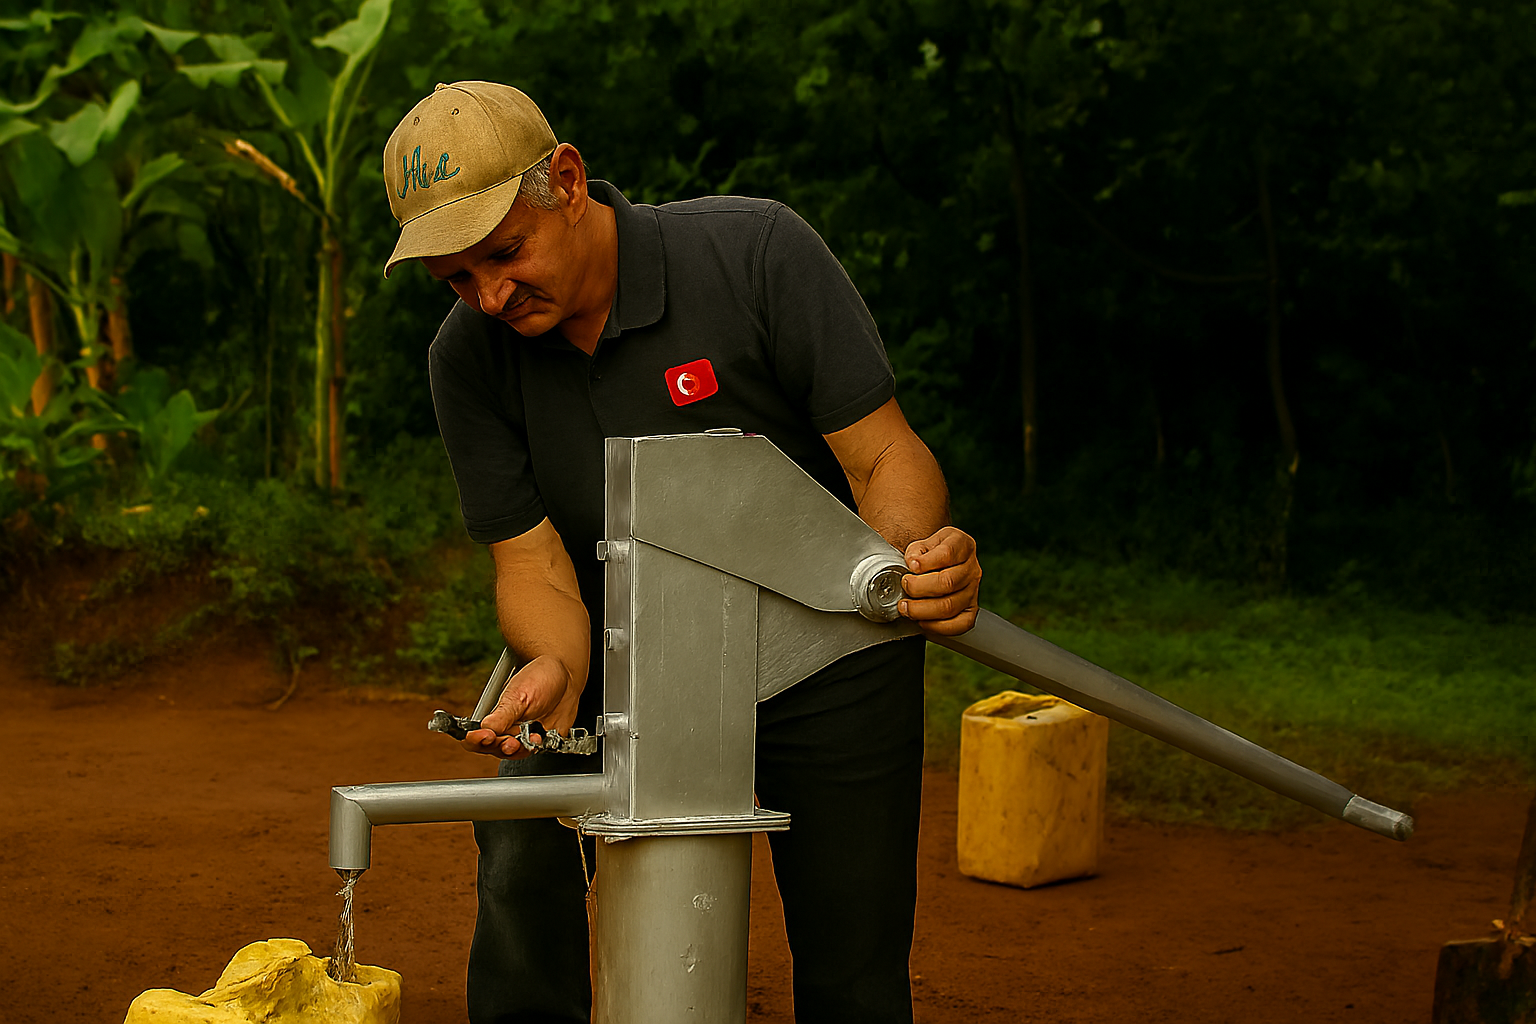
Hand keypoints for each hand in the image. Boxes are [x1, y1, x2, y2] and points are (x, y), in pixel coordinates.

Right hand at [461, 655, 577, 758]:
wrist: (566, 676)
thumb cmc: (538, 678)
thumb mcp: (518, 695)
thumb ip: (502, 715)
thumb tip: (485, 728)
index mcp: (494, 718)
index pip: (476, 737)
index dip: (476, 740)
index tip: (485, 735)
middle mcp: (507, 730)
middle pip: (494, 750)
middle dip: (501, 747)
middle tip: (510, 741)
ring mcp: (525, 737)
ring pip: (515, 754)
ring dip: (521, 750)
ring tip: (530, 738)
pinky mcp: (542, 741)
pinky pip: (537, 751)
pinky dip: (538, 748)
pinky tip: (542, 738)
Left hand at [898, 526, 980, 635]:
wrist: (936, 565)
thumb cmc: (927, 554)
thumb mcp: (921, 544)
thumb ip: (916, 551)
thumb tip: (913, 564)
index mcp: (962, 544)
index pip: (947, 554)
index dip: (926, 562)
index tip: (911, 566)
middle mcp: (972, 568)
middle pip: (948, 582)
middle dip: (919, 588)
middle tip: (904, 588)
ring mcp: (973, 591)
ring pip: (950, 606)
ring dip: (922, 610)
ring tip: (906, 607)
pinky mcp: (970, 610)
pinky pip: (959, 625)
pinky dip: (937, 627)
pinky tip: (922, 621)